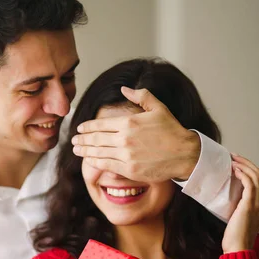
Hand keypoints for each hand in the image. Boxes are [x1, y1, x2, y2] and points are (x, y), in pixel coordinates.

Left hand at [72, 87, 199, 181]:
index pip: (101, 124)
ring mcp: (126, 155)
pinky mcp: (129, 170)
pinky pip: (106, 165)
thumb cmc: (172, 131)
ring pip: (98, 152)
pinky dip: (95, 162)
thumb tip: (124, 89)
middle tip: (73, 140)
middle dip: (82, 139)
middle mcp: (125, 139)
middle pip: (96, 138)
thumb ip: (140, 96)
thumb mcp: (158, 108)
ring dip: (85, 151)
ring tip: (76, 150)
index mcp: (130, 122)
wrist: (185, 154)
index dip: (87, 126)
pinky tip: (89, 160)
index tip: (80, 128)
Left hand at [222, 155, 258, 253]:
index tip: (237, 162)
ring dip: (244, 165)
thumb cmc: (236, 235)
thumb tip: (231, 192)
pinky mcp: (250, 205)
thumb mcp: (240, 216)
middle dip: (247, 163)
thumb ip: (240, 204)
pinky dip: (243, 174)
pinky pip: (250, 183)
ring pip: (256, 176)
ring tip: (232, 160)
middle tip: (234, 156)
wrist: (238, 248)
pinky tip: (234, 170)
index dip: (250, 168)